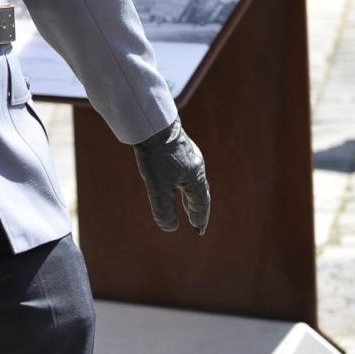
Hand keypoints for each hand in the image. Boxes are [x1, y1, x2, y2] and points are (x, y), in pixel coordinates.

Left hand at [132, 119, 210, 233]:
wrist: (154, 123)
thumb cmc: (156, 154)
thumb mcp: (157, 185)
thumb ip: (163, 208)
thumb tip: (171, 228)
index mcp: (195, 178)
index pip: (201, 203)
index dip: (199, 218)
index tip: (198, 230)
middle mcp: (197, 167)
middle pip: (200, 193)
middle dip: (198, 210)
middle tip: (197, 224)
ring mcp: (191, 157)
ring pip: (194, 182)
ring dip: (192, 197)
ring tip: (189, 207)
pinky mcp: (181, 149)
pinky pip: (188, 172)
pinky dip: (186, 184)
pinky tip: (178, 182)